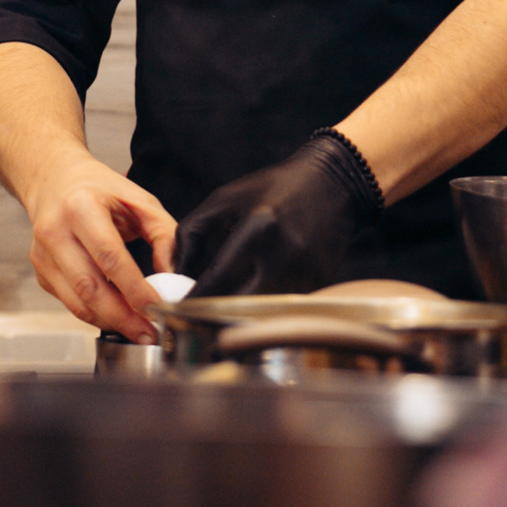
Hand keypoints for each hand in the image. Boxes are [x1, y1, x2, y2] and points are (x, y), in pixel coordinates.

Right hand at [22, 151, 178, 342]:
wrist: (53, 179)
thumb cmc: (98, 188)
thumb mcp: (139, 200)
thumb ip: (163, 234)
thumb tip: (173, 275)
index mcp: (81, 208)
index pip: (110, 257)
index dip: (134, 288)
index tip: (157, 308)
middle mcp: (55, 232)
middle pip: (89, 287)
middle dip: (122, 317)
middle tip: (149, 332)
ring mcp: (43, 255)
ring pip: (77, 302)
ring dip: (109, 322)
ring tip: (137, 331)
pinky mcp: (41, 272)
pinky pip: (70, 302)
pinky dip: (95, 314)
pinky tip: (116, 316)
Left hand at [174, 131, 383, 296]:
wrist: (331, 183)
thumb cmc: (272, 189)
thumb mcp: (225, 198)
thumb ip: (192, 233)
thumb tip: (175, 273)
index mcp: (258, 228)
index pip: (217, 279)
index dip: (194, 301)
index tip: (179, 312)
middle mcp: (285, 254)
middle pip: (241, 305)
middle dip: (216, 317)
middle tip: (198, 322)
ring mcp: (308, 272)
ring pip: (263, 312)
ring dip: (241, 317)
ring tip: (223, 315)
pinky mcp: (322, 282)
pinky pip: (284, 307)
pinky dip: (266, 308)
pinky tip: (255, 300)